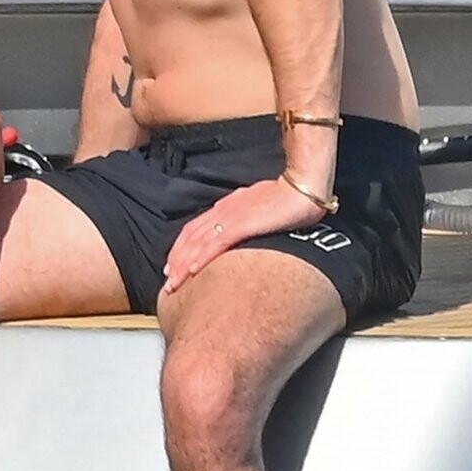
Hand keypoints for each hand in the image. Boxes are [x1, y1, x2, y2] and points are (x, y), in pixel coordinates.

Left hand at [162, 176, 323, 295]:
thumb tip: (242, 233)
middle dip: (176, 261)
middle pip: (191, 238)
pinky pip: (216, 242)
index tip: (173, 267)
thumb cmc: (288, 197)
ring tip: (173, 284)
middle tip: (167, 283)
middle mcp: (224, 210)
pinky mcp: (243, 223)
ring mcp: (231, 216)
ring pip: (198, 242)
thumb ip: (247, 219)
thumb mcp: (260, 209)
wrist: (304, 185)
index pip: (196, 229)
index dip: (182, 249)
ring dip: (183, 264)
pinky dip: (202, 257)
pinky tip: (192, 270)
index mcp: (227, 207)